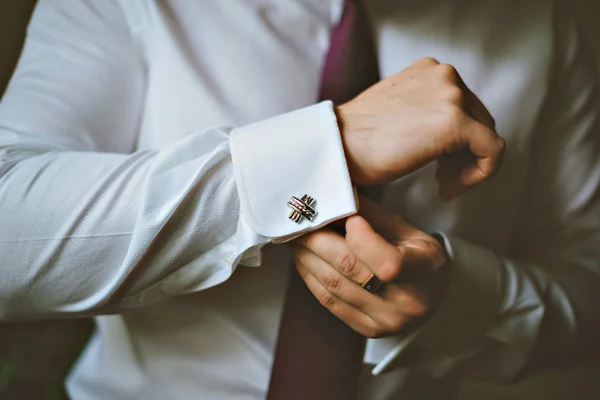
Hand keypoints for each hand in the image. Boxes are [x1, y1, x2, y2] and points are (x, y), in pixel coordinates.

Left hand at [291, 196, 449, 337]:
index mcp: (423, 272)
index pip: (388, 263)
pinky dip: (310, 276)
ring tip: (296, 238)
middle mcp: (406, 302)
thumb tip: (336, 196)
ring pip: (333, 285)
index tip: (346, 218)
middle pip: (349, 268)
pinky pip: (329, 301)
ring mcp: (384, 320)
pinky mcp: (366, 329)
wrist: (431, 298)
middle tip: (299, 222)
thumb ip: (373, 216)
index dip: (361, 239)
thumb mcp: (408, 232)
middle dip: (317, 240)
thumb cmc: (418, 257)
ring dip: (306, 257)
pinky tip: (303, 258)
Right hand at [338, 57, 504, 199]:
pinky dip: (479, 174)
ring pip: (488, 136)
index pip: (465, 106)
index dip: (458, 142)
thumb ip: (424, 111)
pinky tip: (448, 189)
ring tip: (442, 185)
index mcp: (431, 71)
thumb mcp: (397, 112)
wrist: (337, 147)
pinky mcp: (455, 122)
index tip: (438, 166)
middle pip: (479, 120)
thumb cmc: (357, 140)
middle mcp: (446, 76)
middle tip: (440, 179)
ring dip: (467, 166)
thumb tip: (447, 136)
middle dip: (463, 155)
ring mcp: (452, 95)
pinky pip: (492, 151)